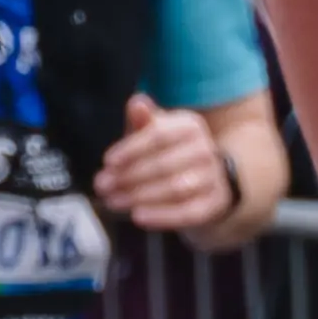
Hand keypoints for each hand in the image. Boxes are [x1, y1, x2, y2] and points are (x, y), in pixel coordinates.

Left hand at [94, 91, 236, 234]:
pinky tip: (137, 216)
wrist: (203, 180)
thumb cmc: (167, 152)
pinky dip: (162, 216)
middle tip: (103, 186)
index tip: (107, 161)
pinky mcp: (215, 204)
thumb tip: (136, 102)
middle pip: (163, 164)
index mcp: (190, 126)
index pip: (159, 136)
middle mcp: (206, 149)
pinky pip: (188, 212)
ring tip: (113, 201)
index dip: (131, 149)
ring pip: (175, 188)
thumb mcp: (153, 132)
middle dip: (128, 177)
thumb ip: (142, 119)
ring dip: (140, 196)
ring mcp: (213, 178)